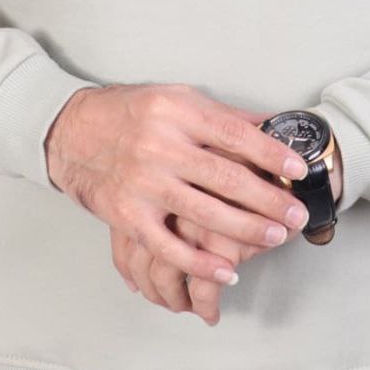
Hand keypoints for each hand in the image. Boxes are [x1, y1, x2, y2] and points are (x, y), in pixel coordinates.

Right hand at [44, 82, 313, 287]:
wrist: (72, 132)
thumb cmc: (130, 113)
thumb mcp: (176, 98)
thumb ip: (221, 116)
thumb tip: (270, 127)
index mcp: (177, 113)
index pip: (234, 134)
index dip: (269, 154)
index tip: (297, 170)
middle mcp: (160, 146)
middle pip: (225, 178)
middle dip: (268, 200)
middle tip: (297, 214)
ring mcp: (142, 183)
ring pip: (204, 213)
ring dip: (246, 230)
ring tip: (276, 237)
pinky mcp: (126, 214)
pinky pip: (168, 245)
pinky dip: (200, 262)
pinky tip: (228, 271)